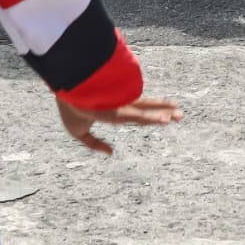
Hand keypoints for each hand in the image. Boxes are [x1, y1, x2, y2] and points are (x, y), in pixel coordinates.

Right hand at [56, 95, 183, 154]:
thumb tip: (112, 153)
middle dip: (163, 113)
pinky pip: (139, 111)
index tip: (167, 118)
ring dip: (163, 111)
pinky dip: (152, 113)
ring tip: (179, 113)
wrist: (63, 92)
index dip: (152, 116)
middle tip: (181, 116)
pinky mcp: (118, 104)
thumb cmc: (69, 108)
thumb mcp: (78, 132)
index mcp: (114, 110)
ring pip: (146, 109)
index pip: (138, 113)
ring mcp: (121, 103)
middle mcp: (120, 105)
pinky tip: (164, 117)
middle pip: (146, 110)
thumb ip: (94, 144)